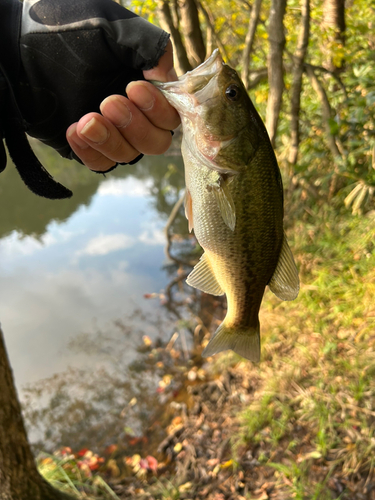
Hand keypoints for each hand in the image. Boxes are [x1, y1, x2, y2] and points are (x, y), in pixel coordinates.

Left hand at [66, 41, 180, 171]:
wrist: (22, 49)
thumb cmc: (72, 31)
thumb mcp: (116, 30)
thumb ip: (148, 49)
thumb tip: (165, 79)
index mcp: (148, 88)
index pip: (170, 115)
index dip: (158, 109)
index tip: (134, 88)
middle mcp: (135, 114)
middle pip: (156, 142)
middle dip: (135, 127)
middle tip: (109, 103)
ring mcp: (112, 133)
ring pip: (128, 155)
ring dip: (110, 140)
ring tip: (87, 120)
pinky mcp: (88, 146)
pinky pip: (100, 164)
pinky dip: (90, 152)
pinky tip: (75, 131)